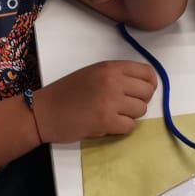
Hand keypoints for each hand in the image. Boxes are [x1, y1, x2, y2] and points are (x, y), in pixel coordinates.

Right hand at [31, 61, 157, 142]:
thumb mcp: (94, 73)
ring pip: (141, 110)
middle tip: (125, 106)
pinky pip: (130, 126)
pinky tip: (109, 124)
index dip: (150, 84)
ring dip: (130, 115)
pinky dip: (122, 128)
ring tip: (114, 115)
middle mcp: (114, 81)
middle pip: (147, 92)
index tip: (142, 92)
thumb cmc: (67, 92)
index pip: (148, 73)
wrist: (45, 112)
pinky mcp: (106, 121)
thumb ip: (117, 75)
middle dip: (140, 101)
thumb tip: (144, 85)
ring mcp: (111, 101)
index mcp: (111, 67)